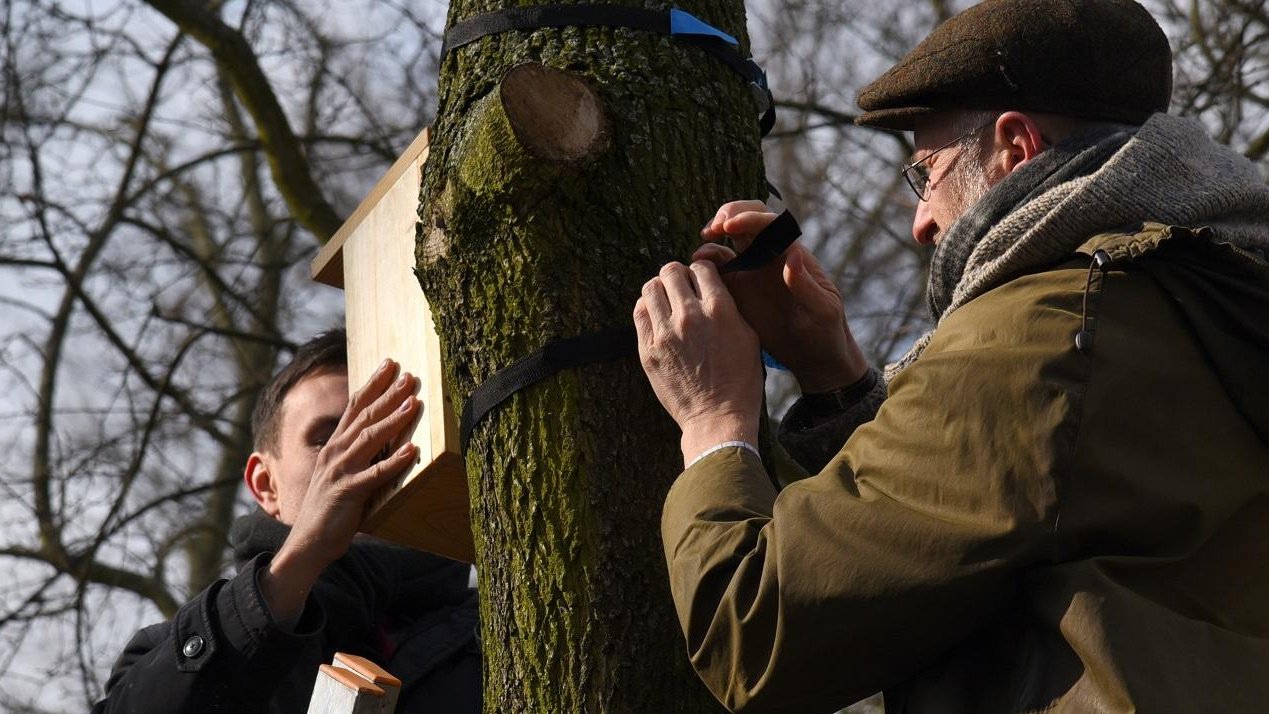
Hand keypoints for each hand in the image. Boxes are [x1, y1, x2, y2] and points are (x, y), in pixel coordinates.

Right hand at [262, 360, 420, 619]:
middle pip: (364, 416)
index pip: (355, 407)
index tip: (390, 364)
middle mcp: (335, 453)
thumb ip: (360, 457)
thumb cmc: (331, 510)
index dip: (372, 384)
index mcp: (335, 447)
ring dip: (393, 419)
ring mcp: (340, 471)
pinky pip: (375, 474)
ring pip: (369, 438)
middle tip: (408, 374)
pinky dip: (395, 461)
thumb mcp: (343, 476)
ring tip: (413, 402)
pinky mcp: (347, 493)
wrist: (308, 543)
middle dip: (387, 393)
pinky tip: (413, 450)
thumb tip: (388, 440)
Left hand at [634, 261, 762, 465]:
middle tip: (681, 287)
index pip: (701, 266)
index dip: (701, 270)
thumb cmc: (740, 379)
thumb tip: (713, 286)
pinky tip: (657, 316)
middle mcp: (690, 316)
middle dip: (677, 275)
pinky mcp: (648, 350)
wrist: (717, 417)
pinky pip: (639, 313)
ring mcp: (665, 333)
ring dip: (660, 289)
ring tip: (667, 301)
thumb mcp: (749, 336)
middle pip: (671, 271)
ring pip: (650, 287)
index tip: (701, 280)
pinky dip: (647, 308)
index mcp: (719, 309)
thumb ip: (729, 306)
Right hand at [698, 200, 867, 392]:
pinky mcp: (737, 290)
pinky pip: (718, 270)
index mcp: (792, 254)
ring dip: (712, 240)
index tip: (730, 226)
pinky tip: (695, 271)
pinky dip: (705, 265)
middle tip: (712, 230)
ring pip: (728, 242)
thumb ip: (806, 284)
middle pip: (746, 221)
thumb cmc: (825, 330)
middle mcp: (770, 256)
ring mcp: (752, 271)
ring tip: (698, 255)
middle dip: (727, 216)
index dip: (749, 217)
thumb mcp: (823, 309)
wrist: (812, 356)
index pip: (770, 223)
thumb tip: (792, 254)